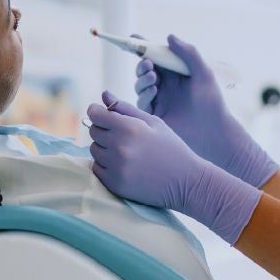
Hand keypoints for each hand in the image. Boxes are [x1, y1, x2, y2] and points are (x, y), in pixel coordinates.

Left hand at [87, 92, 262, 243]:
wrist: (186, 182)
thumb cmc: (171, 147)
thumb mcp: (153, 122)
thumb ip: (125, 108)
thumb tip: (103, 95)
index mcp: (130, 128)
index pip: (96, 114)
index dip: (96, 112)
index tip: (101, 114)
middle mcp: (120, 147)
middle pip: (93, 131)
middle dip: (104, 130)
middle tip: (122, 135)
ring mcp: (116, 167)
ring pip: (94, 150)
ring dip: (104, 148)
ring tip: (127, 151)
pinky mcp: (115, 184)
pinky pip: (97, 168)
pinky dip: (106, 165)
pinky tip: (125, 165)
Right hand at [133, 35, 277, 187]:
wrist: (213, 132)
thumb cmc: (212, 102)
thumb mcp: (203, 73)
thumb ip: (189, 53)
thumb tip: (169, 36)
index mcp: (176, 73)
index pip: (157, 57)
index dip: (144, 47)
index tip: (134, 39)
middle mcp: (166, 86)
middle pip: (144, 70)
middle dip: (142, 64)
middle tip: (148, 64)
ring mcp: (159, 100)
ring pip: (140, 85)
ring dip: (142, 78)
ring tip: (153, 77)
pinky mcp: (155, 116)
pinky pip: (141, 102)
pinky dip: (144, 94)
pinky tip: (153, 92)